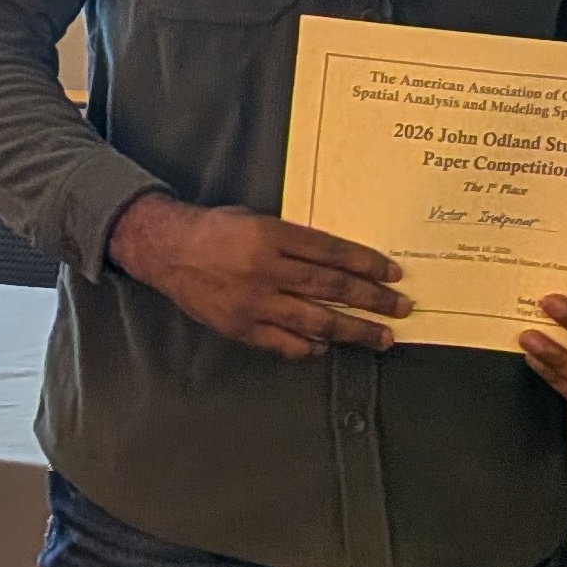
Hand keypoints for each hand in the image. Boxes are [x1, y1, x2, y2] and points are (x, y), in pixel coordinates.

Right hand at [108, 193, 410, 360]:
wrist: (166, 250)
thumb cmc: (214, 230)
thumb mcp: (257, 220)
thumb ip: (294, 240)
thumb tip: (340, 262)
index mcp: (270, 236)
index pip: (332, 253)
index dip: (367, 264)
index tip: (393, 274)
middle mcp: (265, 270)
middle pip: (331, 288)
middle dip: (372, 300)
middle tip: (401, 309)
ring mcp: (253, 303)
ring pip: (315, 321)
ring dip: (354, 330)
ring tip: (381, 337)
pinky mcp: (241, 327)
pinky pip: (285, 343)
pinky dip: (311, 347)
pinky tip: (328, 346)